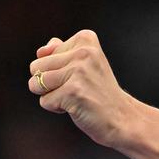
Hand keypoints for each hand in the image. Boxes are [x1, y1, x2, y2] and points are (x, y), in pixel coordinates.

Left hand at [28, 30, 139, 147]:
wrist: (123, 118)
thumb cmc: (100, 92)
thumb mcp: (84, 65)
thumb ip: (60, 51)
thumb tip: (42, 51)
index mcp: (86, 40)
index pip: (44, 54)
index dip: (56, 70)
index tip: (81, 77)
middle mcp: (83, 52)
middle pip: (35, 67)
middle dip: (48, 83)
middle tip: (77, 89)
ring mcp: (79, 72)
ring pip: (36, 83)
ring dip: (51, 96)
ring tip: (75, 97)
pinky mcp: (73, 91)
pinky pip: (45, 101)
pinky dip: (57, 108)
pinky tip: (78, 107)